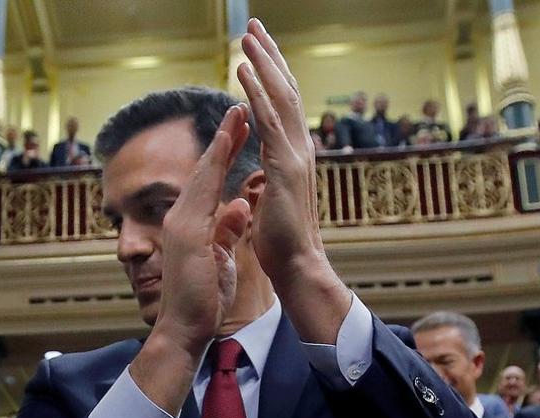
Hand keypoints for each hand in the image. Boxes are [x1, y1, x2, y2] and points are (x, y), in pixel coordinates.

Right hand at [150, 104, 252, 355]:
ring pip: (203, 174)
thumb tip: (240, 207)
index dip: (225, 156)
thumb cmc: (201, 302)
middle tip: (238, 107)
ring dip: (220, 142)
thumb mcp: (220, 259)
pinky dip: (215, 165)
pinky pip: (203, 191)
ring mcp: (181, 224)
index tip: (241, 131)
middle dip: (223, 138)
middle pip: (204, 171)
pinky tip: (227, 144)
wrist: (183, 330)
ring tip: (237, 113)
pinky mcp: (187, 233)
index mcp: (190, 226)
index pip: (210, 184)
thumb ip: (227, 231)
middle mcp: (181, 220)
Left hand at [236, 18, 349, 342]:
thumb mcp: (269, 205)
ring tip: (247, 35)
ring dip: (263, 63)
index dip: (270, 77)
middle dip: (269, 55)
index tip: (257, 51)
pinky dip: (256, 91)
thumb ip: (266, 186)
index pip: (281, 107)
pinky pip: (268, 119)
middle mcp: (298, 149)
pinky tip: (241, 70)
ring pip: (279, 96)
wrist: (296, 268)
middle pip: (284, 90)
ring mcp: (295, 156)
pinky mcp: (285, 167)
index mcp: (291, 157)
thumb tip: (260, 181)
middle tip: (254, 26)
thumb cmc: (280, 245)